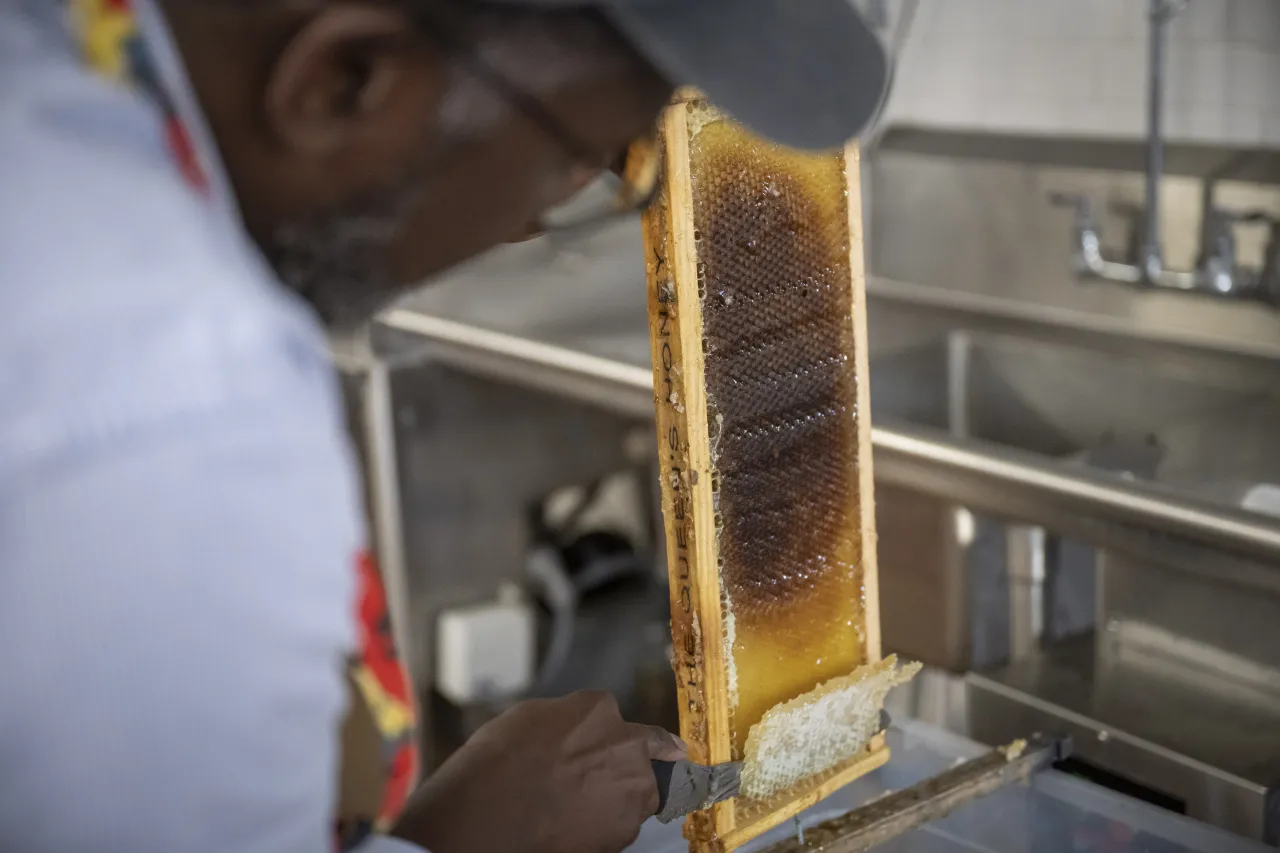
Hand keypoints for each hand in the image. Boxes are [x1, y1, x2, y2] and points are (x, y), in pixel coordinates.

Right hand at [391, 691, 685, 852]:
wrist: (488, 815)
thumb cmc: (497, 762)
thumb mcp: (531, 718)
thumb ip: (569, 719)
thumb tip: (578, 727)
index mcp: (600, 710)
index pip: (625, 718)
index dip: (637, 738)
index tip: (661, 749)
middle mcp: (627, 749)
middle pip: (641, 762)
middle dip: (623, 771)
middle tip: (589, 784)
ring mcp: (630, 795)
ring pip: (634, 799)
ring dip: (616, 801)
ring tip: (574, 809)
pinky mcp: (622, 835)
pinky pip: (619, 828)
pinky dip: (603, 828)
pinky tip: (571, 827)